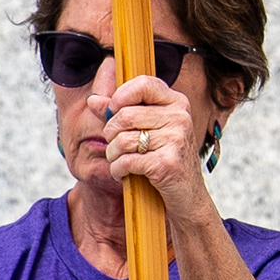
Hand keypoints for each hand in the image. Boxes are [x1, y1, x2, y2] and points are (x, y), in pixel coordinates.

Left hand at [102, 71, 211, 222]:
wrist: (187, 195)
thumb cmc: (164, 158)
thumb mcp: (147, 130)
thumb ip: (119, 112)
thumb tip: (92, 99)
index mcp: (177, 103)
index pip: (144, 84)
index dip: (121, 96)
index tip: (114, 111)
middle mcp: (180, 117)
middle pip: (125, 115)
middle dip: (110, 133)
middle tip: (115, 145)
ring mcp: (176, 140)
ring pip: (122, 140)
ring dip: (113, 155)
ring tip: (120, 161)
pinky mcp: (168, 163)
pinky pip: (126, 161)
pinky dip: (117, 170)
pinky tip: (122, 173)